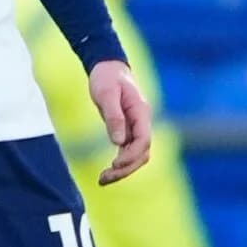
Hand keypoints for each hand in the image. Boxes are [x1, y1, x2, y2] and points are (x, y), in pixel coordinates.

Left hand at [88, 60, 151, 184]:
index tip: (114, 163)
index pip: (144, 140)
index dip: (132, 155)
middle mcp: (142, 122)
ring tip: (102, 180)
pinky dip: (119, 164)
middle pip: (143, 153)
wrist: (107, 66)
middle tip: (105, 178)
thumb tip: (118, 142)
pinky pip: (127, 152)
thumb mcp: (106, 94)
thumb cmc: (106, 77)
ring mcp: (136, 127)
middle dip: (126, 168)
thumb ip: (114, 117)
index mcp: (141, 112)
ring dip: (123, 170)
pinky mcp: (127, 130)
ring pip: (136, 156)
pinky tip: (106, 173)